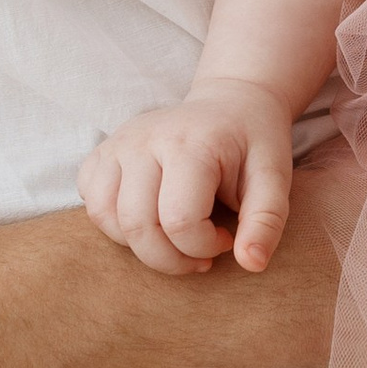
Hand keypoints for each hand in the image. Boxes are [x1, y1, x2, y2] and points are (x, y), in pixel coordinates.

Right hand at [77, 78, 294, 275]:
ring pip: (106, 217)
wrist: (231, 104)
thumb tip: (251, 264)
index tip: (226, 238)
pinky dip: (114, 226)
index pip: (179, 221)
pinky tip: (150, 220)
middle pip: (137, 225)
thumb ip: (266, 220)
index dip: (203, 247)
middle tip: (199, 254)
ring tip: (173, 238)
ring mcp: (118, 143)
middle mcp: (145, 139)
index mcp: (191, 144)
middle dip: (170, 259)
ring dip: (139, 246)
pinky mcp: (102, 152)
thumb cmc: (253, 144)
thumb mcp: (274, 177)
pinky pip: (92, 204)